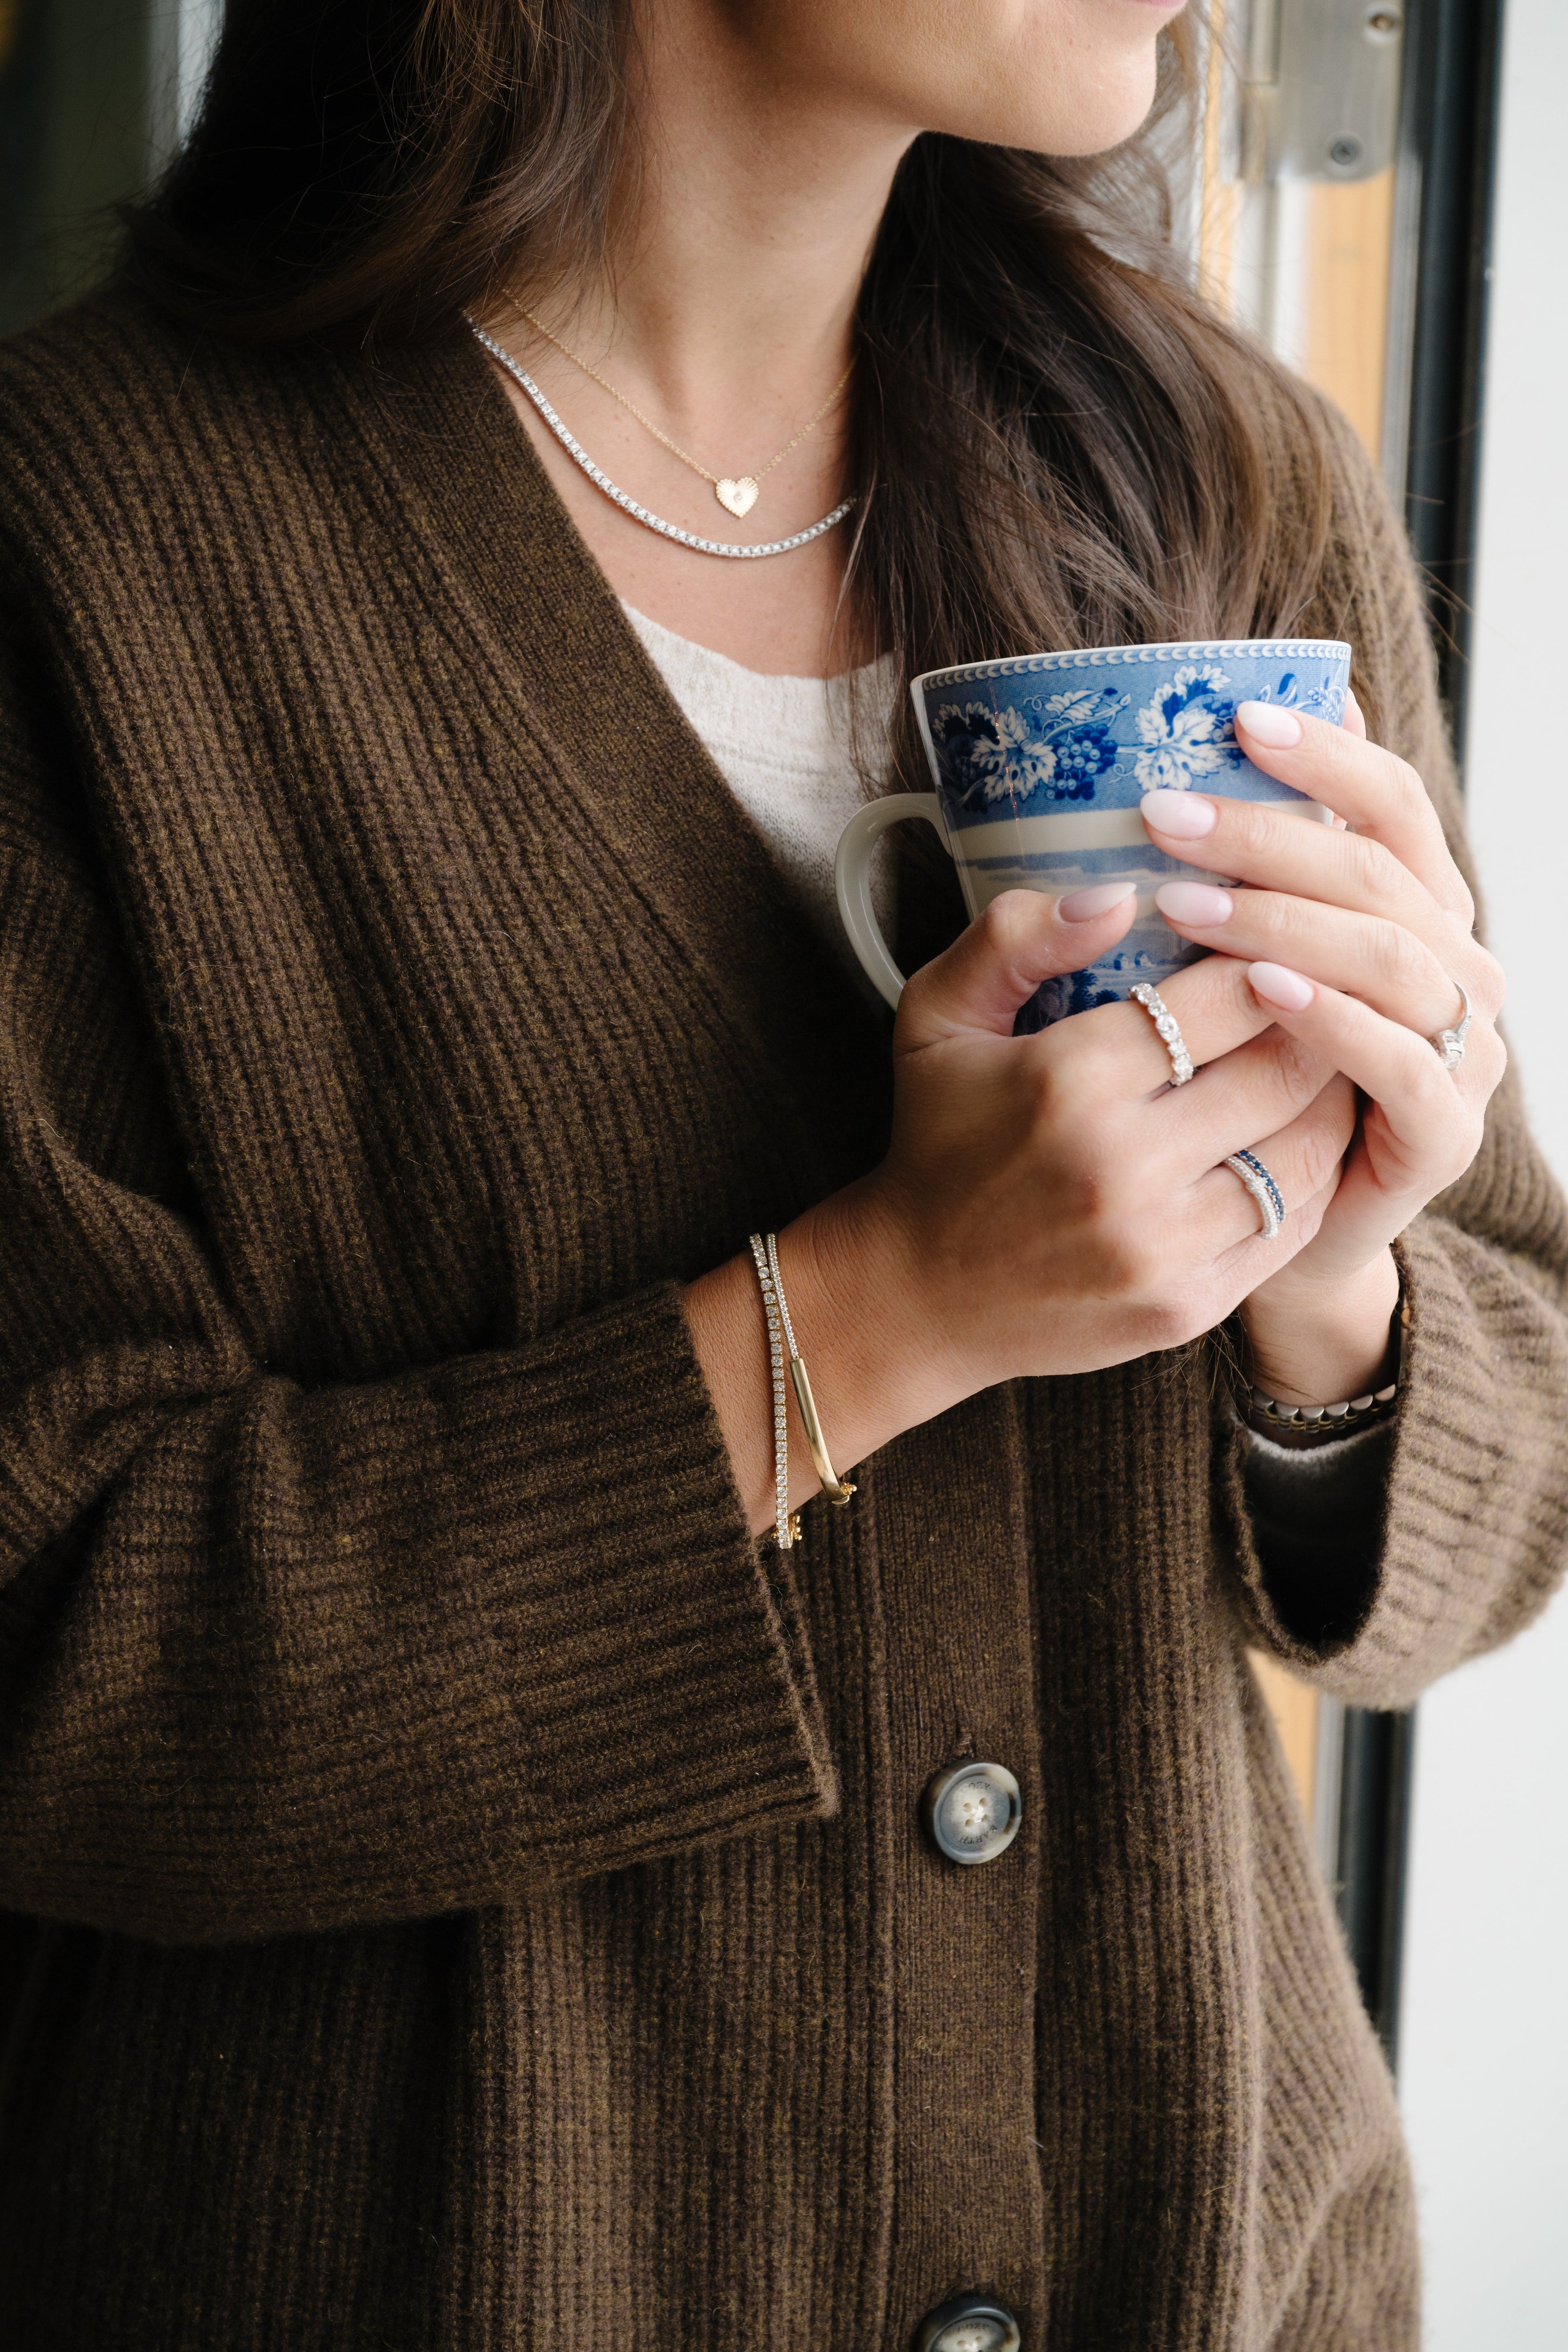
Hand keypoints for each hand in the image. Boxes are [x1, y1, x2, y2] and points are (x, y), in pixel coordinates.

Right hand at [690, 875, 1361, 1534]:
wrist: (916, 1298)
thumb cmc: (935, 1140)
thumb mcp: (935, 1016)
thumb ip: (1011, 937)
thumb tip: (1117, 894)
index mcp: (1067, 1081)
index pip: (1225, 996)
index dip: (1266, 957)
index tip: (1272, 939)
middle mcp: (1122, 1167)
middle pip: (1282, 1070)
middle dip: (1317, 1021)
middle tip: (1324, 992)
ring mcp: (1161, 1247)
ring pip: (1306, 1149)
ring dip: (1329, 1097)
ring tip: (1328, 1058)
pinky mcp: (1187, 1305)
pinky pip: (1291, 1225)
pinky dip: (1310, 1174)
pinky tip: (1300, 1137)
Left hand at [1141, 694, 1505, 1400]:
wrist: (1265, 1227)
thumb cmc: (1240, 1079)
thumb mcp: (1237, 962)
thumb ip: (1250, 869)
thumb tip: (1232, 742)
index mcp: (1417, 910)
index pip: (1392, 805)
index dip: (1327, 755)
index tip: (1236, 717)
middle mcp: (1454, 966)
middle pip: (1377, 873)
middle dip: (1268, 834)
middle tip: (1161, 813)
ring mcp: (1462, 1050)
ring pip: (1390, 956)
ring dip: (1285, 920)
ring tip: (1183, 902)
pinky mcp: (1445, 1131)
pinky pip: (1401, 1062)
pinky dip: (1333, 1019)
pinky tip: (1260, 990)